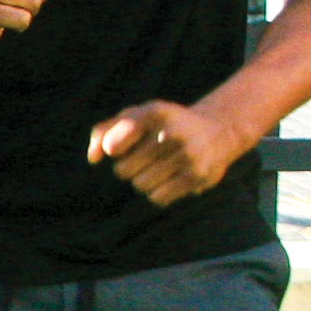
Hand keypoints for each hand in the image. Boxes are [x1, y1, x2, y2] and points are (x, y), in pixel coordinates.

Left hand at [87, 98, 251, 204]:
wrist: (218, 130)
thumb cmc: (163, 125)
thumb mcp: (136, 116)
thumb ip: (104, 131)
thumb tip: (93, 159)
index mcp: (154, 112)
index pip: (113, 144)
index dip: (113, 149)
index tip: (118, 148)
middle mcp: (172, 132)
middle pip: (123, 171)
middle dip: (128, 168)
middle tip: (145, 158)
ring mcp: (187, 154)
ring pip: (140, 185)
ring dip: (144, 181)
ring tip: (159, 168)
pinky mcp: (199, 175)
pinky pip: (158, 198)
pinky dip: (158, 193)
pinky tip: (170, 179)